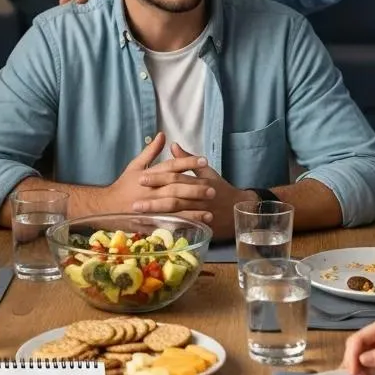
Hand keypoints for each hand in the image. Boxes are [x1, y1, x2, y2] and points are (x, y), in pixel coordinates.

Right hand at [106, 134, 215, 223]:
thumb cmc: (123, 186)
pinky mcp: (148, 221)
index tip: (205, 161)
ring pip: (173, 207)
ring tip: (210, 210)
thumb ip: (150, 151)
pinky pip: (167, 224)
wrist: (105, 207)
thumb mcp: (135, 166)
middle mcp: (150, 190)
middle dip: (194, 189)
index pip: (171, 167)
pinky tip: (196, 226)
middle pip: (175, 188)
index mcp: (149, 175)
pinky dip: (183, 225)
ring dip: (192, 210)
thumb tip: (162, 135)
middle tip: (213, 190)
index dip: (188, 163)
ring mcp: (149, 207)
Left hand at [133, 142, 250, 239]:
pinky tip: (154, 230)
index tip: (141, 178)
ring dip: (157, 215)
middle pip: (174, 197)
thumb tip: (172, 145)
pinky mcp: (201, 227)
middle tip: (134, 202)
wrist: (239, 209)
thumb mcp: (206, 171)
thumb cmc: (220, 188)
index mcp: (198, 181)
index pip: (175, 177)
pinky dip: (170, 229)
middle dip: (153, 200)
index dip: (158, 178)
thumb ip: (187, 160)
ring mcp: (200, 214)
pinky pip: (183, 229)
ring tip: (139, 216)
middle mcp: (199, 198)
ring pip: (177, 214)